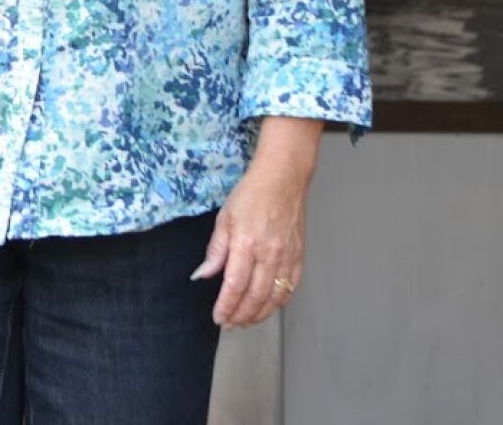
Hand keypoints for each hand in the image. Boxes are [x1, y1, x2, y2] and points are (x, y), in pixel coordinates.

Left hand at [193, 146, 313, 327]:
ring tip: (246, 321)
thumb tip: (202, 275)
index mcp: (247, 243)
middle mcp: (269, 253)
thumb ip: (215, 251)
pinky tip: (269, 306)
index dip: (226, 306)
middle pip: (255, 296)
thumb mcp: (224, 218)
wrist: (283, 178)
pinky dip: (279, 301)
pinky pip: (291, 287)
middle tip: (230, 324)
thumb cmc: (251, 194)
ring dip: (260, 314)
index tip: (218, 317)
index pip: (235, 286)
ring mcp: (287, 256)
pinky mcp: (299, 256)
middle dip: (241, 315)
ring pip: (275, 297)